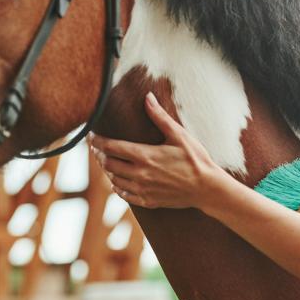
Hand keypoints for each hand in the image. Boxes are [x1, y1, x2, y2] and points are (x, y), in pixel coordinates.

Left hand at [90, 93, 226, 209]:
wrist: (207, 188)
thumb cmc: (196, 159)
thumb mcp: (179, 135)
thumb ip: (160, 117)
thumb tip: (147, 97)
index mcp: (145, 156)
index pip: (111, 147)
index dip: (97, 141)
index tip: (92, 135)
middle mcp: (140, 174)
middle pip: (108, 165)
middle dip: (100, 155)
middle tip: (97, 149)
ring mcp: (143, 190)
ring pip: (114, 180)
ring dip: (108, 171)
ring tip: (107, 162)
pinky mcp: (149, 201)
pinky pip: (125, 196)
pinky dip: (118, 188)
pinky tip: (118, 183)